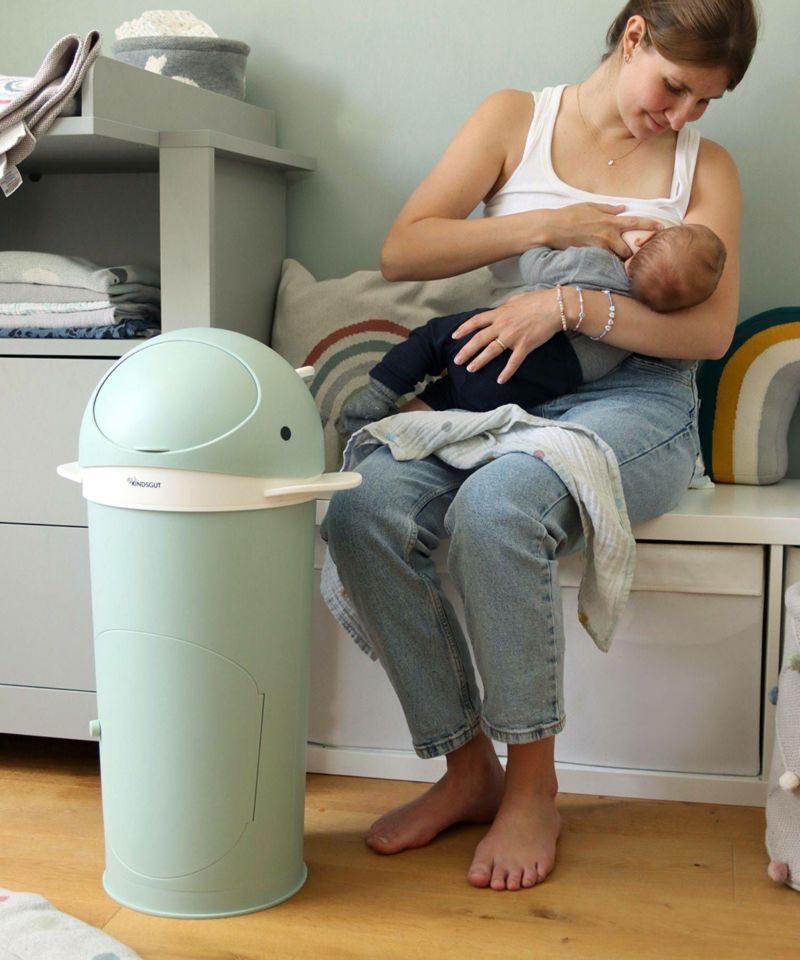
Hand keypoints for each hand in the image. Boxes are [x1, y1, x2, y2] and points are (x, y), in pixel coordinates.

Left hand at [450, 289, 561, 383]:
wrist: (555, 307)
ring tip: (470, 369)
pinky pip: (513, 362)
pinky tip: (500, 380)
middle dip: (466, 351)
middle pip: (479, 339)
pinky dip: (506, 372)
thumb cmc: (537, 301)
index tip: (454, 336)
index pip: (476, 321)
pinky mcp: (525, 345)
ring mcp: (513, 336)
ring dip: (479, 361)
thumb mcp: (516, 300)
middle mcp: (502, 325)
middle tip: (457, 361)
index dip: (463, 329)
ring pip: (491, 351)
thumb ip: (505, 307)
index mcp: (499, 313)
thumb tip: (499, 310)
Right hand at [546, 203, 663, 258]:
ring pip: (616, 259)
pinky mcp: (591, 256)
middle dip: (629, 254)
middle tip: (629, 255)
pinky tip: (602, 264)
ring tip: (616, 263)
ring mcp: (600, 247)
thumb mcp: (591, 206)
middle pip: (629, 250)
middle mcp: (608, 235)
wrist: (552, 228)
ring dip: (617, 261)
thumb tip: (623, 208)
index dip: (651, 225)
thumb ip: (609, 209)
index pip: (636, 222)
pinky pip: (603, 262)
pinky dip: (605, 263)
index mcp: (611, 221)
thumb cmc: (569, 215)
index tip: (663, 228)